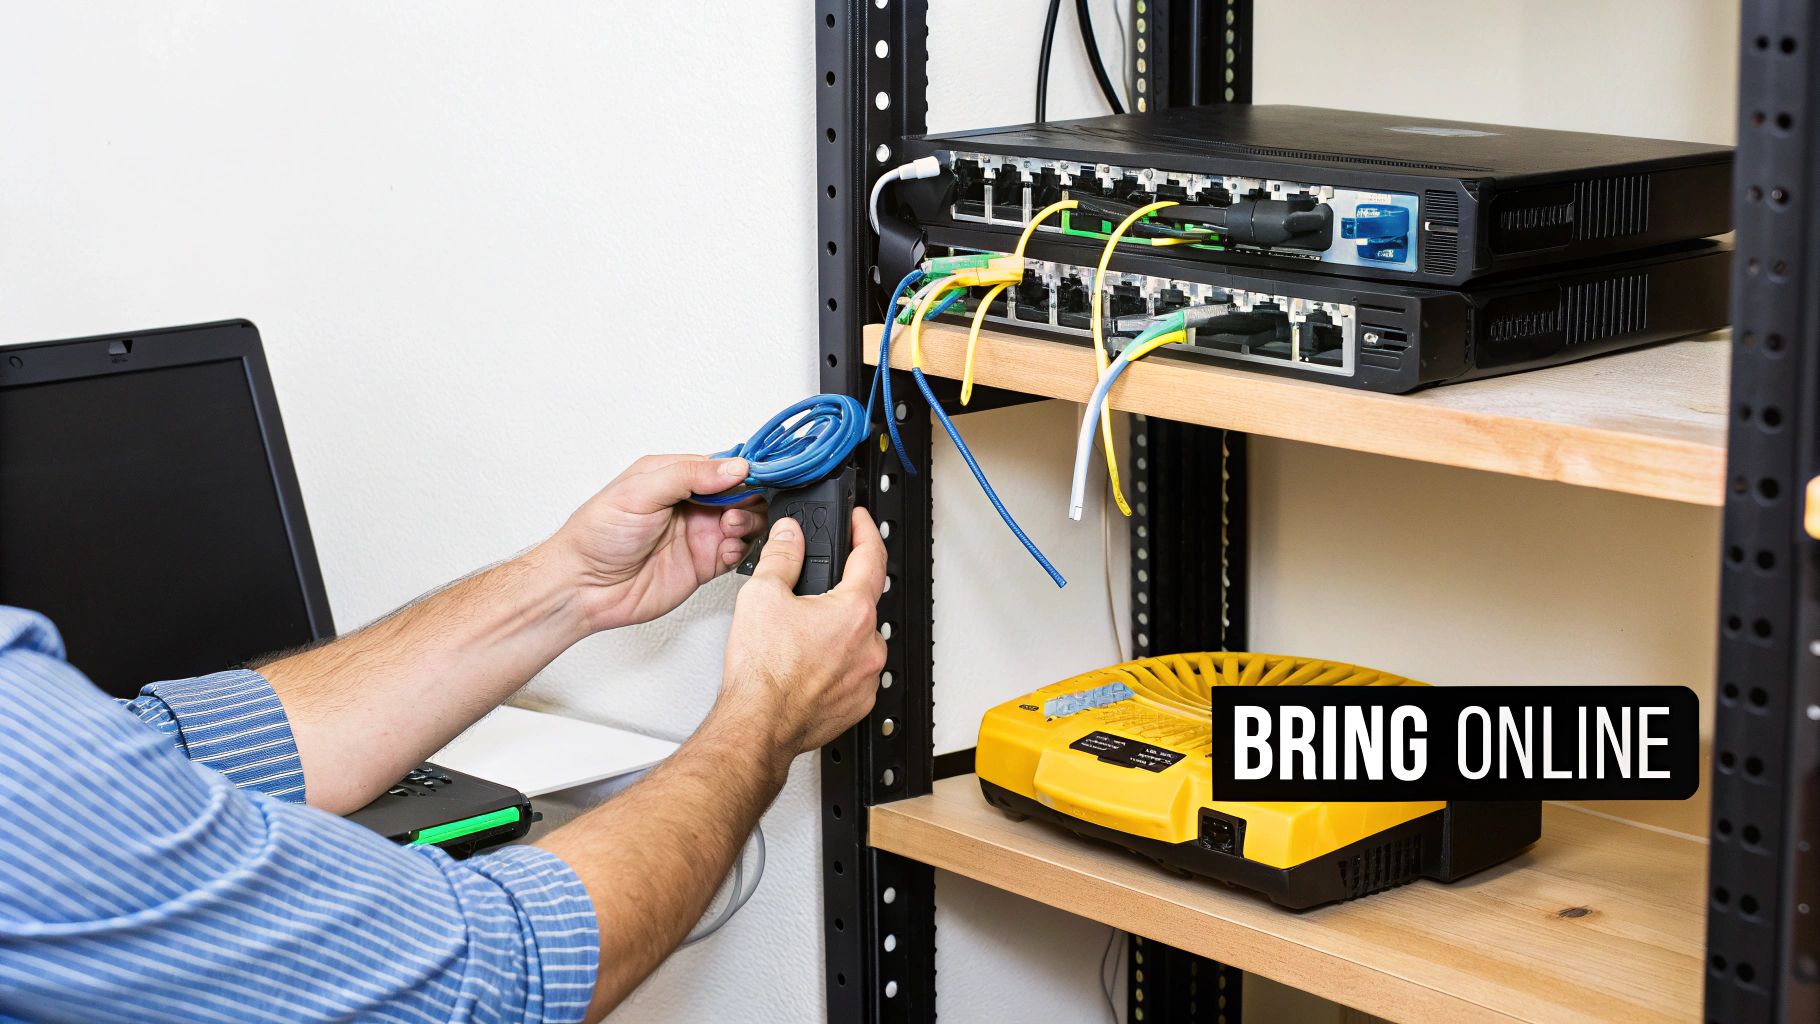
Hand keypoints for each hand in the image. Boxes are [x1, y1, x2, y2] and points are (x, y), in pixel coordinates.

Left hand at [549, 454, 767, 631]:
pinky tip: (726, 551)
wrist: (584, 586)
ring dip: (747, 523)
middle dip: (747, 498)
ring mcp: (697, 534)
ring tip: (730, 528)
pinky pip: (737, 554)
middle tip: (734, 510)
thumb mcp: (640, 491)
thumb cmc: (597, 535)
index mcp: (672, 477)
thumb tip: (733, 466)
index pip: (720, 465)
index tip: (753, 477)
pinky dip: (741, 550)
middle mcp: (689, 504)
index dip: (741, 470)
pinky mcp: (703, 565)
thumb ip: (688, 475)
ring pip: (744, 522)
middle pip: (739, 493)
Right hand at [717, 508, 888, 760]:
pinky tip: (807, 666)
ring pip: (858, 640)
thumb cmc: (762, 673)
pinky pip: (854, 673)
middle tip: (808, 593)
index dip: (865, 531)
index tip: (860, 522)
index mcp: (853, 612)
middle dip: (838, 592)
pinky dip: (836, 664)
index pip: (871, 556)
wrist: (758, 726)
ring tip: (800, 639)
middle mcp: (869, 645)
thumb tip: (789, 535)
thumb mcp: (762, 595)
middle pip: (862, 602)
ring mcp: (866, 677)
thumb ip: (781, 556)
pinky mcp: (858, 704)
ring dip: (837, 632)